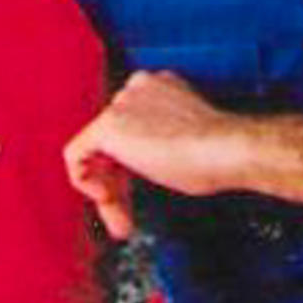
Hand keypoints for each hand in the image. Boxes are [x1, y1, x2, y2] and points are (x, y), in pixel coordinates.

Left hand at [62, 72, 245, 241]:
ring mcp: (123, 104)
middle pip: (112, 140)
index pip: (132, 125)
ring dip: (107, 188)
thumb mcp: (189, 138)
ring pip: (97, 151)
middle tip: (127, 211)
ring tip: (121, 216)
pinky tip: (107, 197)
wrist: (226, 148)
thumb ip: (164, 140)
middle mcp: (139, 87)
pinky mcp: (108, 125)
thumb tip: (155, 162)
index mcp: (163, 86)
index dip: (132, 164)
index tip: (140, 188)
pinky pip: (76, 155)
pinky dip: (85, 182)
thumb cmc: (220, 150)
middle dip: (117, 181)